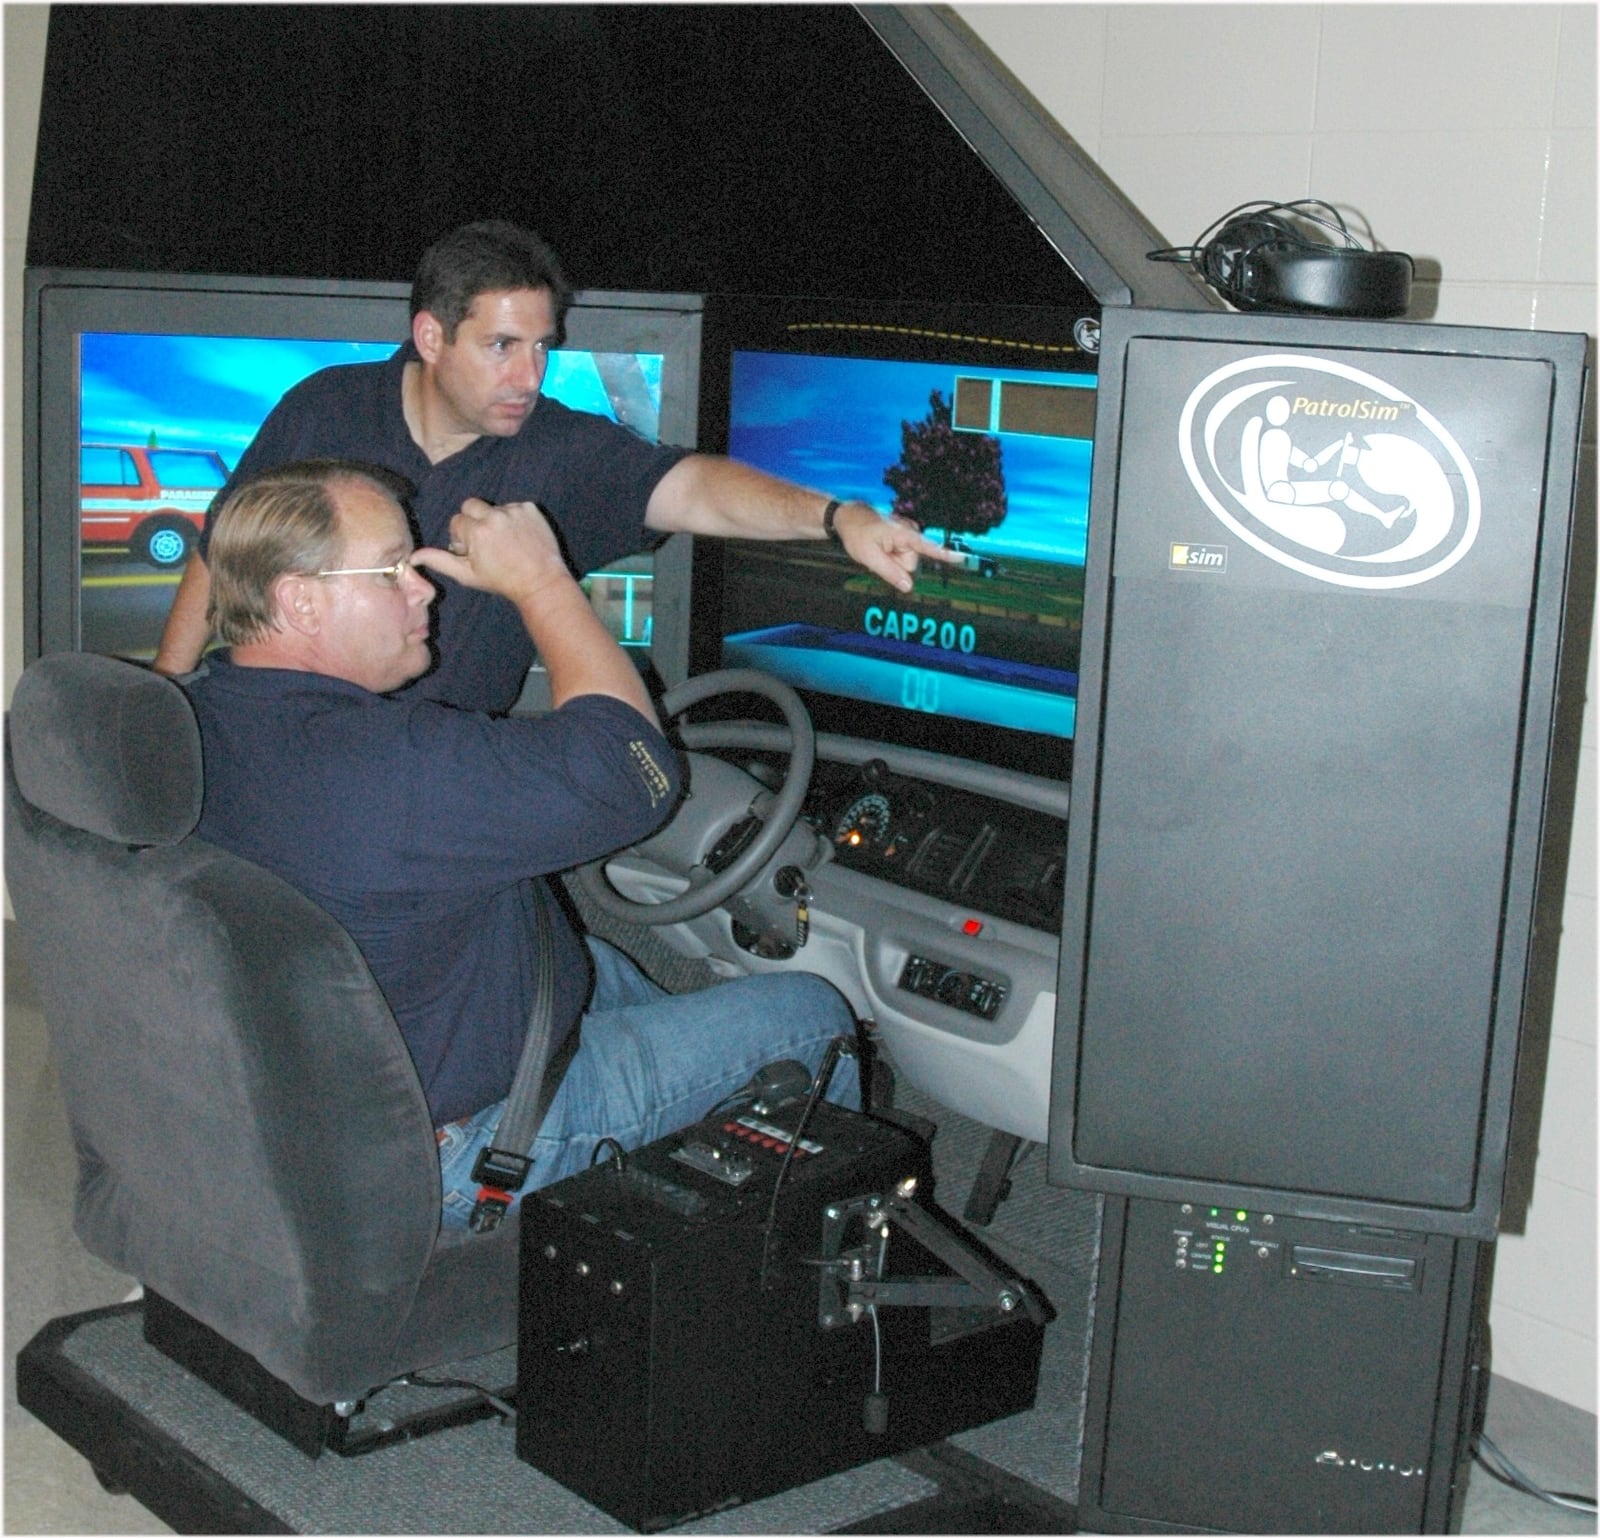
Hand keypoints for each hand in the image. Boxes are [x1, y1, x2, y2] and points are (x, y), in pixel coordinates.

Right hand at [410, 498, 571, 604]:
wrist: (540, 582)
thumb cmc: (501, 581)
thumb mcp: (467, 574)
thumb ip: (440, 561)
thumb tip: (413, 557)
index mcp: (477, 531)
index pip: (457, 521)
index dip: (462, 537)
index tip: (473, 550)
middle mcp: (495, 516)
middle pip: (471, 505)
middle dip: (473, 520)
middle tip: (485, 541)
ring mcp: (515, 510)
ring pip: (493, 507)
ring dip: (495, 520)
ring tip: (506, 542)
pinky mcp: (531, 509)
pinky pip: (514, 507)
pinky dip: (514, 519)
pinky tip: (519, 537)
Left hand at [833, 502, 964, 593]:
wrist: (849, 516)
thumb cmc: (857, 534)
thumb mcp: (870, 557)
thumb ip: (890, 573)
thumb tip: (909, 587)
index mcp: (904, 534)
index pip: (928, 548)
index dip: (946, 555)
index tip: (962, 558)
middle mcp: (910, 532)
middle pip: (911, 563)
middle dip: (895, 564)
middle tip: (878, 554)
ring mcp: (907, 533)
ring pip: (906, 560)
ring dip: (892, 560)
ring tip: (878, 549)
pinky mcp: (904, 536)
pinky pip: (902, 554)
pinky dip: (892, 554)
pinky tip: (881, 546)